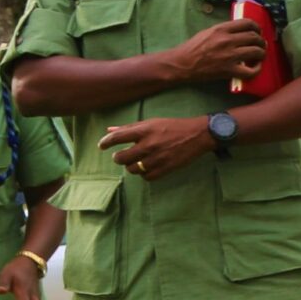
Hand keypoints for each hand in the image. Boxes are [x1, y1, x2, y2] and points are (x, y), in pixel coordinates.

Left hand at [100, 117, 214, 181]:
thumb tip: (109, 130)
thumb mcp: (152, 122)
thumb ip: (130, 128)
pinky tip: (147, 167)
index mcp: (145, 130)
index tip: (102, 146)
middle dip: (118, 158)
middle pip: (121, 158)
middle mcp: (149, 144)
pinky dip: (144, 173)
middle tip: (122, 156)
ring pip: (132, 169)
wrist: (198, 135)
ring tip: (136, 162)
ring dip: (131, 166)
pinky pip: (146, 177)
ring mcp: (157, 158)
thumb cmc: (173, 126)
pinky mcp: (165, 168)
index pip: (117, 137)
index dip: (106, 142)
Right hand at [167, 20, 268, 86]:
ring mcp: (229, 56)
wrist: (182, 64)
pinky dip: (257, 69)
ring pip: (256, 52)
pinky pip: (251, 71)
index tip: (257, 31)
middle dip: (261, 41)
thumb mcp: (208, 32)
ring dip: (262, 53)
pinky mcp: (229, 70)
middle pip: (254, 37)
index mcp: (221, 29)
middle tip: (261, 44)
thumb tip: (240, 30)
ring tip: (260, 55)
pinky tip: (255, 67)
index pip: (247, 23)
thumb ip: (224, 30)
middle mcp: (227, 40)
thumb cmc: (193, 48)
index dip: (257, 27)